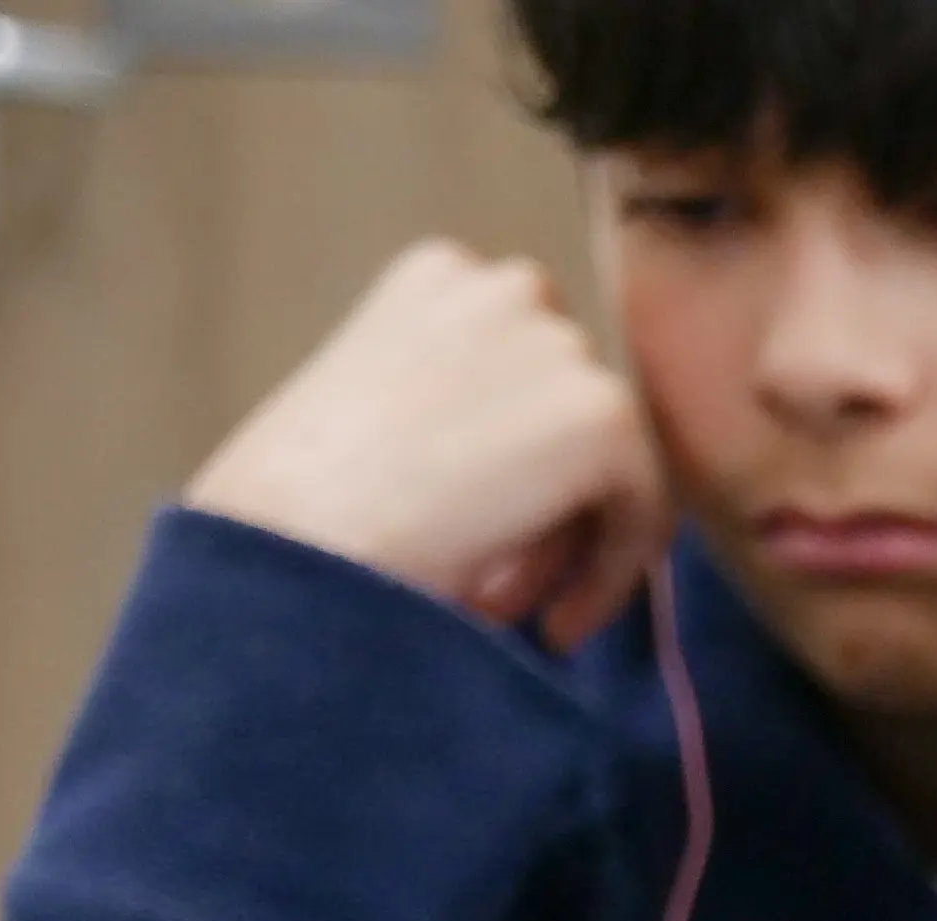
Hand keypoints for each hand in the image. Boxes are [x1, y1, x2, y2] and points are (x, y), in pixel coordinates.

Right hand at [185, 243, 667, 651]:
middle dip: (545, 506)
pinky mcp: (601, 416)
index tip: (478, 536)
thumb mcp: (382, 420)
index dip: (516, 465)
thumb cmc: (303, 510)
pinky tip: (550, 624)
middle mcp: (506, 289)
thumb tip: (544, 469)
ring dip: (562, 545)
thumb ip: (466, 415)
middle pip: (574, 418)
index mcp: (442, 279)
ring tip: (492, 598)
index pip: (530, 374)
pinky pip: (643, 515)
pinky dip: (609, 580)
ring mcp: (559, 346)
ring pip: (610, 472)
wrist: (292, 550)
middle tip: (489, 584)